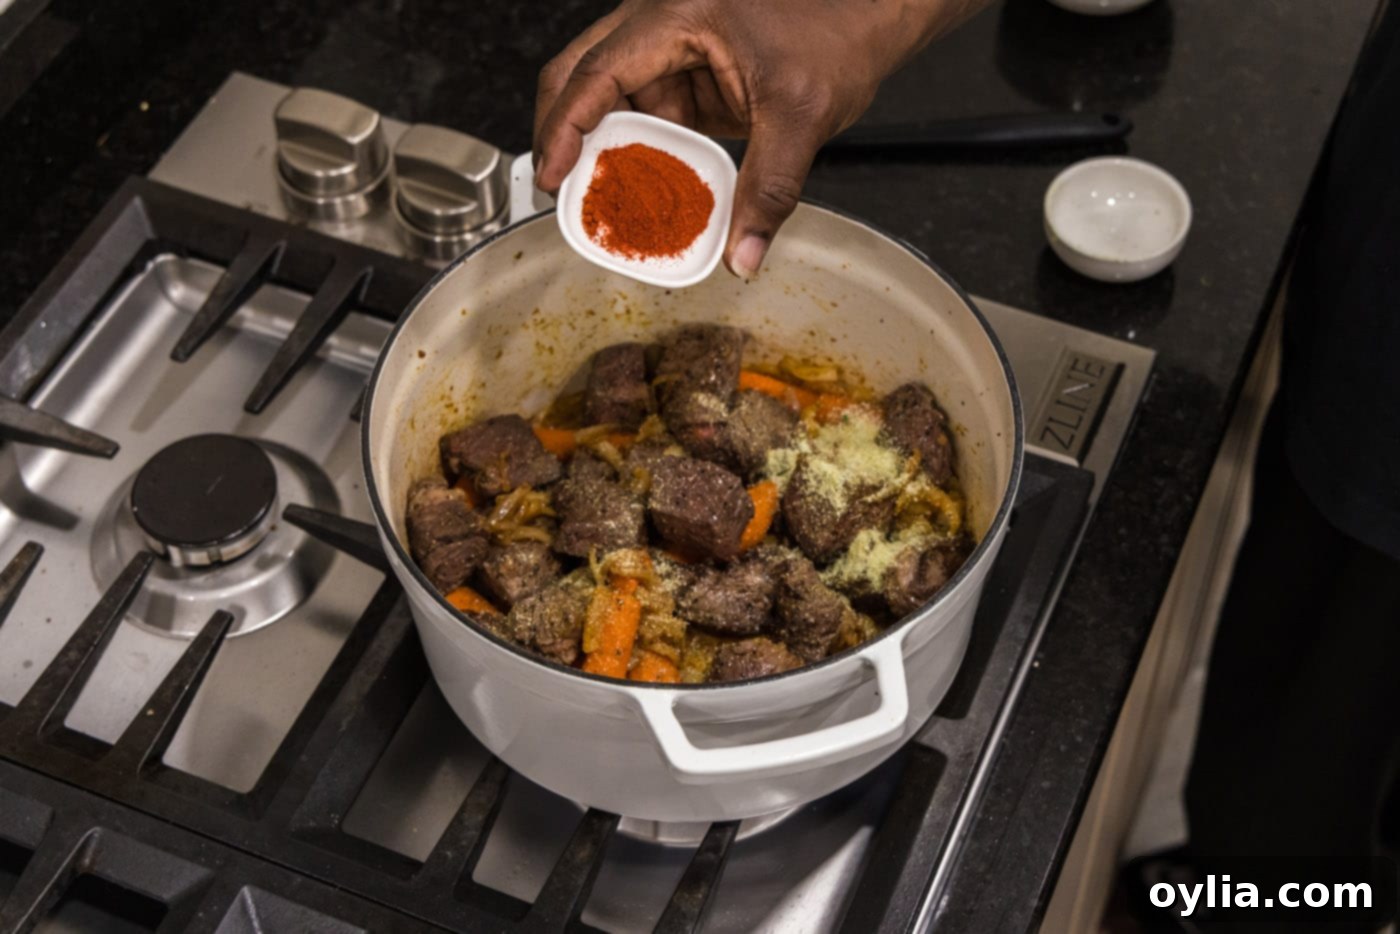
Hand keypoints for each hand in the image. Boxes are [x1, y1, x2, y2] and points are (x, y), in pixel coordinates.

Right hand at [534, 0, 979, 277]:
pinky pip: (651, 115)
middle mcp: (662, 24)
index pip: (596, 71)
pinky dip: (645, 155)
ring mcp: (672, 48)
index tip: (552, 176)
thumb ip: (770, 189)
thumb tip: (744, 255)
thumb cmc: (841, 29)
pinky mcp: (690, 74)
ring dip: (609, 152)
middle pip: (581, 75)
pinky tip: (648, 194)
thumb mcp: (803, 115)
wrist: (872, 10)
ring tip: (605, 207)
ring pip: (614, 100)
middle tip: (560, 194)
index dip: (564, 127)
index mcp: (677, 15)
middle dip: (564, 135)